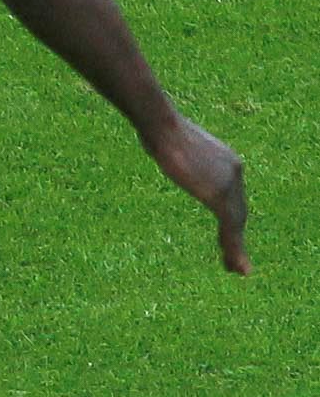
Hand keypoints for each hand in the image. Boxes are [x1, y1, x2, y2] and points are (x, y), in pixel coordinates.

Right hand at [143, 114, 250, 274]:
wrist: (163, 126)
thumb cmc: (158, 127)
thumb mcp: (173, 143)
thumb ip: (176, 153)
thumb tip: (161, 146)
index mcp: (225, 161)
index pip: (232, 194)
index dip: (232, 215)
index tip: (228, 232)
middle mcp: (233, 172)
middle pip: (239, 210)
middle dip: (237, 236)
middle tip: (238, 260)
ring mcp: (229, 184)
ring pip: (237, 223)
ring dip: (237, 248)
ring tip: (238, 270)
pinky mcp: (219, 196)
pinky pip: (231, 228)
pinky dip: (235, 249)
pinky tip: (236, 265)